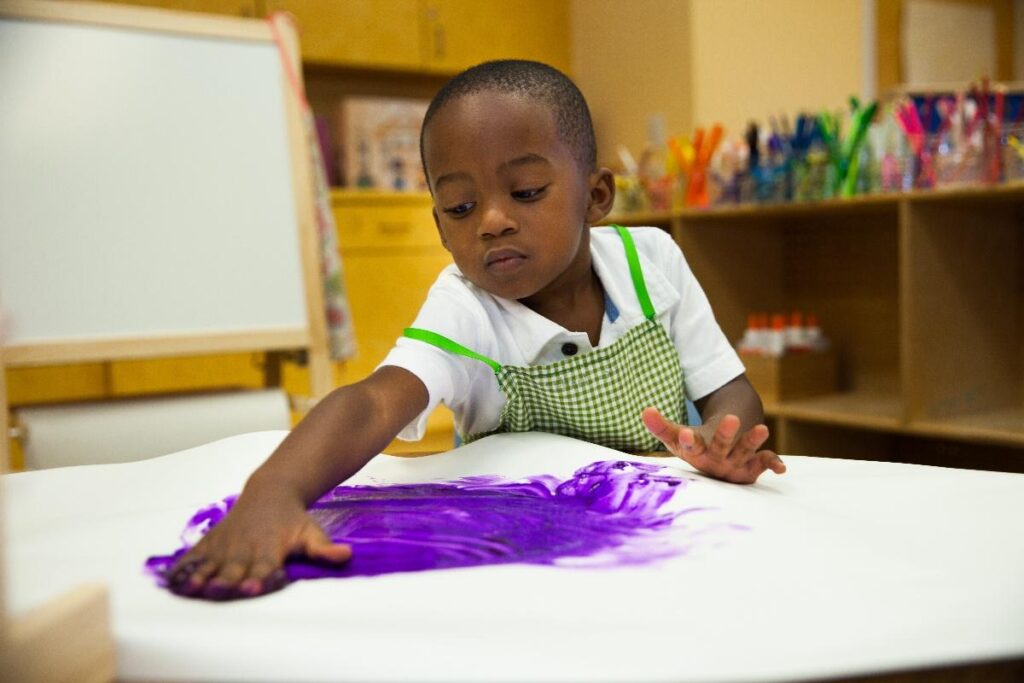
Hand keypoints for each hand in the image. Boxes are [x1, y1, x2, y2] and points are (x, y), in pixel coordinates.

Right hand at [165, 493, 350, 600]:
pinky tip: (173, 581)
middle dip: (228, 581)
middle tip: (220, 591)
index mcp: (270, 548)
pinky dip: (185, 568)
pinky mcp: (212, 542)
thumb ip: (324, 548)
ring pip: (212, 564)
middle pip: (235, 569)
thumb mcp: (311, 531)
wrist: (271, 491)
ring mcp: (226, 544)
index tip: (256, 586)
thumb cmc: (293, 520)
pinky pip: (195, 556)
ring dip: (202, 577)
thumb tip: (345, 555)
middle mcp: (246, 547)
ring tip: (192, 588)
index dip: (260, 577)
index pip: (265, 567)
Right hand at [642, 407, 784, 483]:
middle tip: (732, 419)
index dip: (687, 441)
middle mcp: (714, 462)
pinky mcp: (752, 467)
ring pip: (744, 453)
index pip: (689, 447)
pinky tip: (781, 468)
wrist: (717, 460)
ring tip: (762, 428)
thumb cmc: (695, 445)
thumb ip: (661, 426)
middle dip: (726, 436)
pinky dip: (772, 464)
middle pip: (720, 449)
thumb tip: (645, 410)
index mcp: (695, 453)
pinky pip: (763, 463)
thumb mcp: (677, 436)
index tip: (684, 434)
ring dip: (752, 442)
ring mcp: (734, 466)